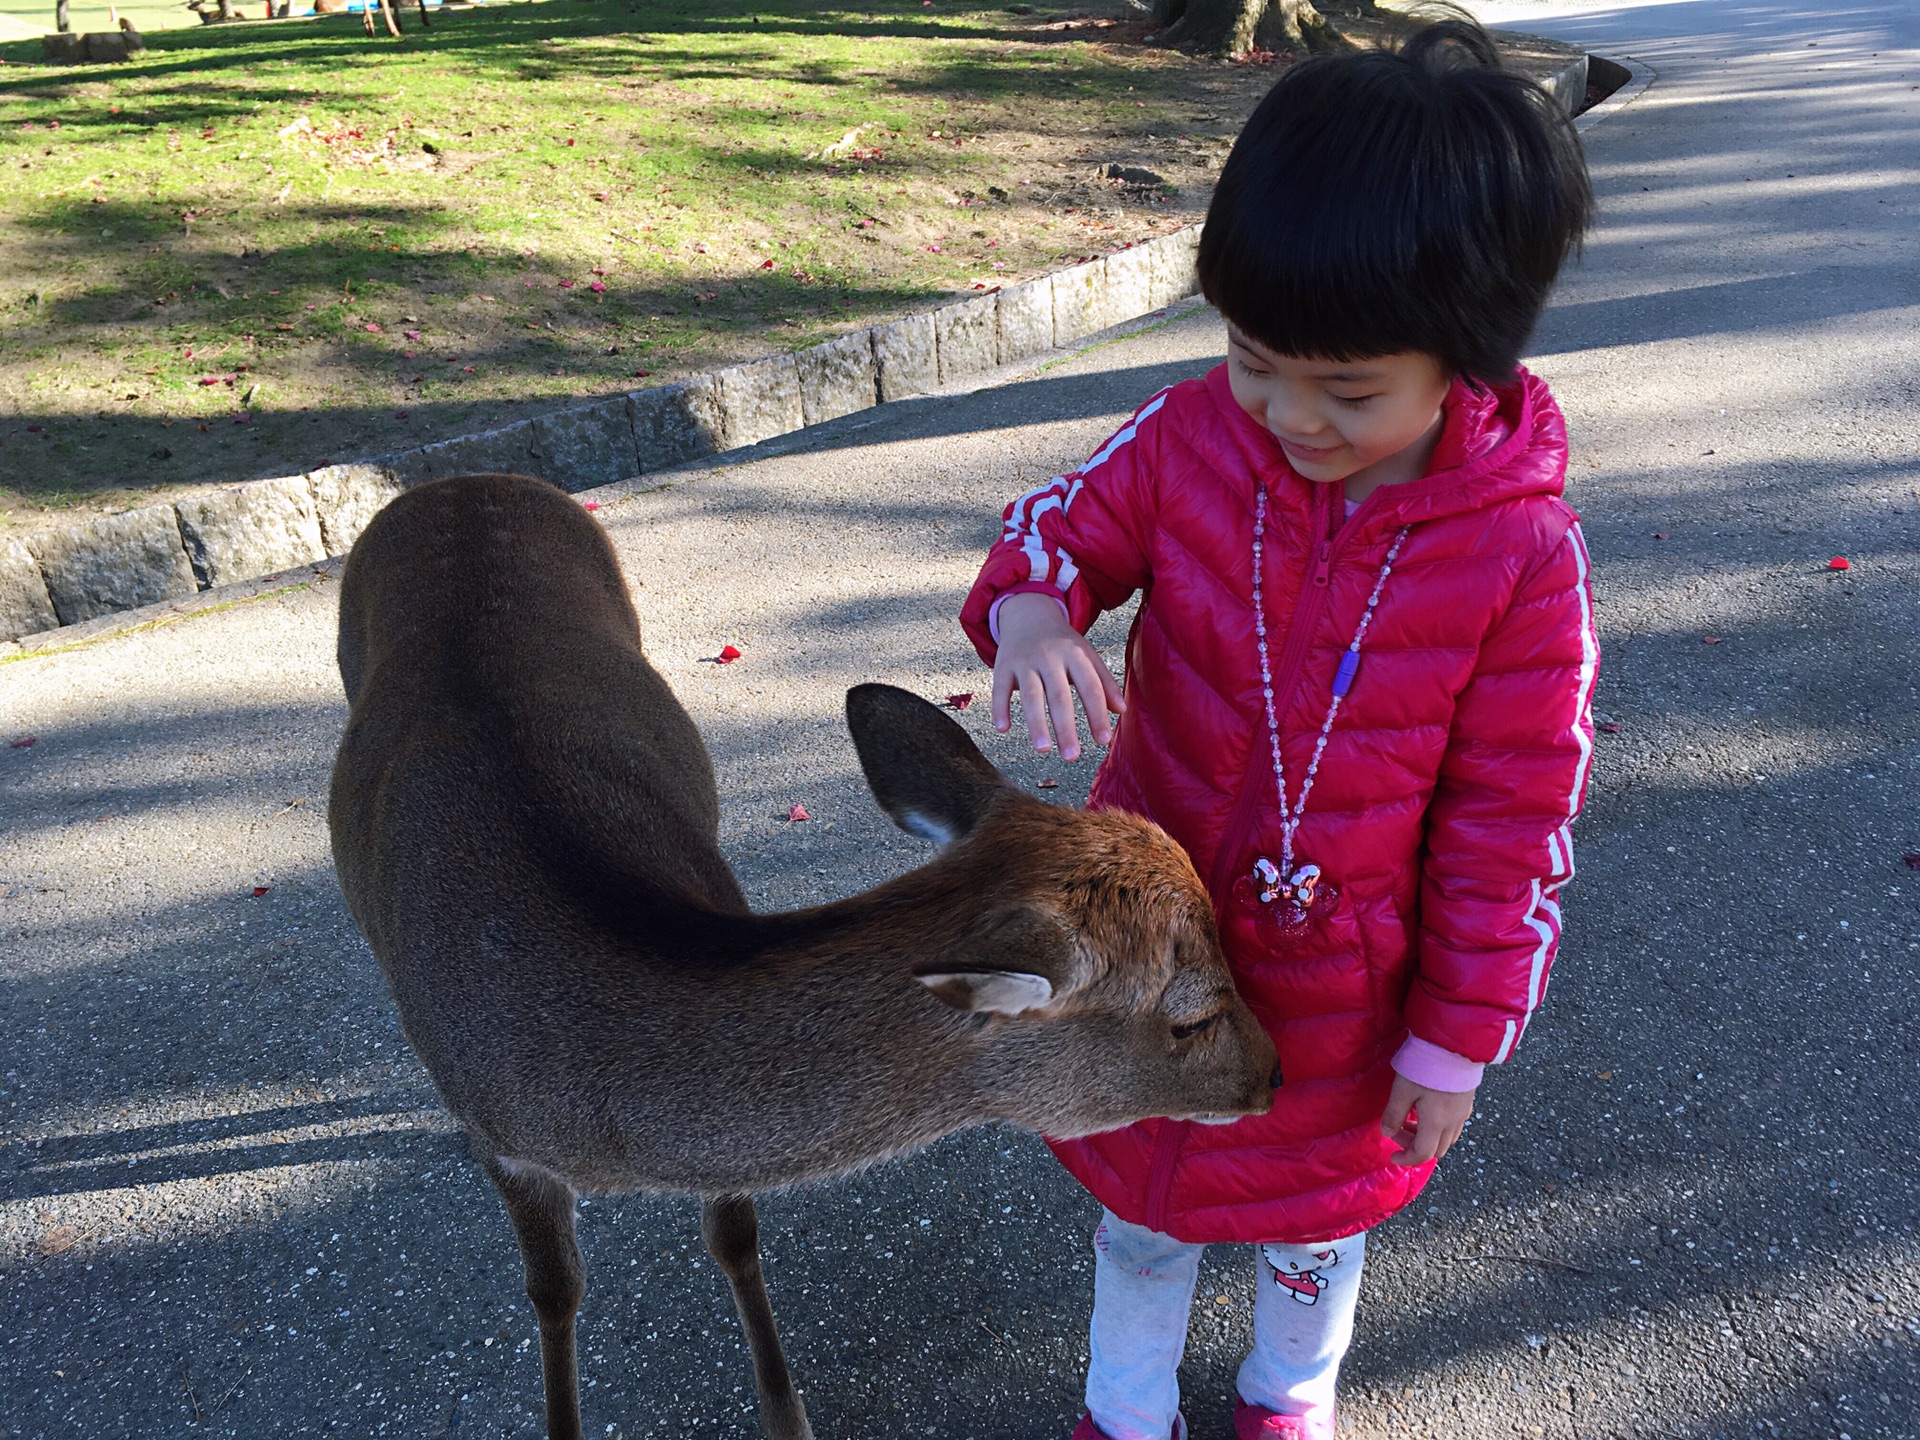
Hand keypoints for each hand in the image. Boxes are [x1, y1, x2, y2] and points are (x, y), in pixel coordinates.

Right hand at [990, 592, 1125, 761]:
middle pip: (1059, 696)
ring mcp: (1025, 661)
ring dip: (1036, 724)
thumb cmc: (1063, 644)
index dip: (1097, 714)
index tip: (1103, 741)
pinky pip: (1000, 688)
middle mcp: (1050, 657)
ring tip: (1043, 750)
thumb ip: (1104, 682)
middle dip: (1066, 727)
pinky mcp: (1003, 665)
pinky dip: (1000, 708)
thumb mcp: (1087, 656)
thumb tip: (1121, 711)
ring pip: (1030, 695)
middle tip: (1072, 756)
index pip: (1090, 688)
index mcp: (1076, 655)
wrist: (1029, 614)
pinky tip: (1003, 728)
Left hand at [1379, 1073, 1475, 1167]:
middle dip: (1415, 1146)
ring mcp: (1463, 1112)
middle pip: (1437, 1149)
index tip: (1392, 1155)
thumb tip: (1387, 1133)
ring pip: (1447, 1138)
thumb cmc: (1425, 1066)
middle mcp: (1453, 1122)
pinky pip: (1455, 1125)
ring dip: (1428, 1137)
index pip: (1423, 1154)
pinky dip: (1439, 1127)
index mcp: (1436, 1123)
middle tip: (1398, 1129)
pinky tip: (1428, 1109)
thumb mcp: (1402, 1089)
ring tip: (1411, 1119)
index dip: (1406, 1159)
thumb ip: (1393, 1113)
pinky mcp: (1467, 1100)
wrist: (1454, 1044)